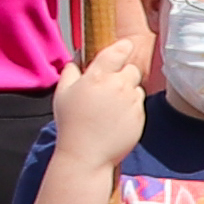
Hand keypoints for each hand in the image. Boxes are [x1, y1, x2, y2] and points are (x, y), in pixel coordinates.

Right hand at [47, 28, 152, 167]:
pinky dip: (131, 108)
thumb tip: (78, 57)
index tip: (123, 48)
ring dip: (127, 92)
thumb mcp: (63, 93)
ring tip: (110, 107)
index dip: (123, 48)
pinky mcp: (140, 117)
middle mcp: (119, 85)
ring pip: (136, 87)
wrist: (86, 155)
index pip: (119, 50)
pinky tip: (116, 119)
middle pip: (131, 69)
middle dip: (123, 74)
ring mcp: (132, 102)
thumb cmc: (71, 124)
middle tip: (109, 87)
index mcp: (98, 76)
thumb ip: (71, 70)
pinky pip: (139, 105)